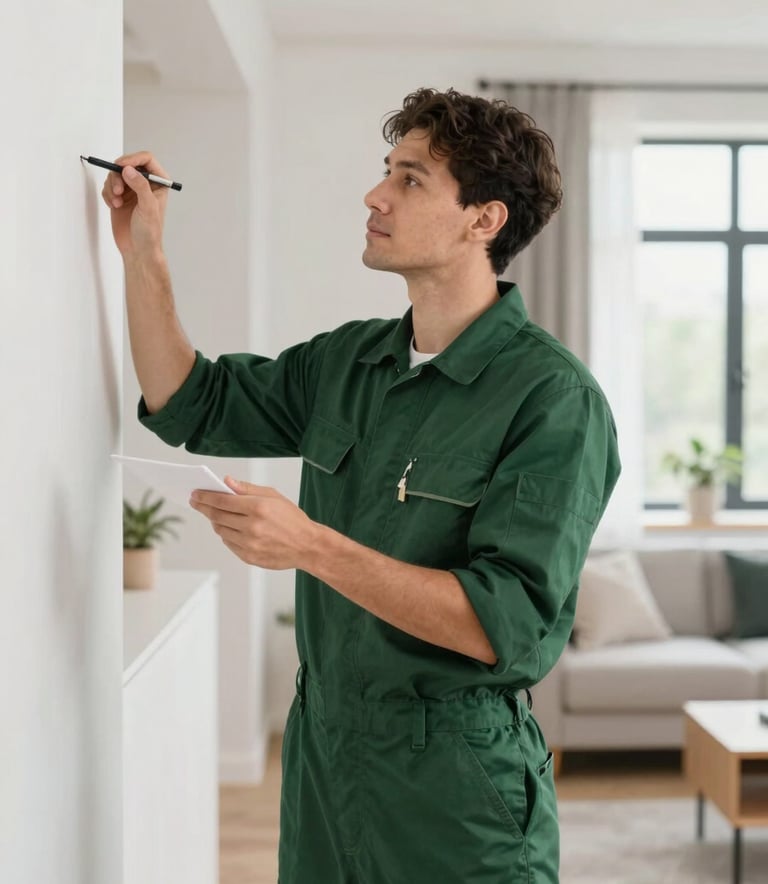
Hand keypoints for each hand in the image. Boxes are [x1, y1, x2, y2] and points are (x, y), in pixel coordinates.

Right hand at [100, 150, 169, 258]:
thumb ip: (140, 186)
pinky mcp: (119, 197)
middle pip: (127, 164)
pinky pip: (108, 186)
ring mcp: (132, 190)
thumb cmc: (149, 232)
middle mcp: (145, 184)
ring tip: (116, 202)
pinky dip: (107, 194)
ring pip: (115, 174)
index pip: (146, 159)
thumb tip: (128, 169)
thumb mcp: (148, 207)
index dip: (132, 159)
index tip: (121, 167)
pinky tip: (113, 206)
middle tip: (118, 190)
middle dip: (118, 175)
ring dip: (112, 186)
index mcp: (159, 183)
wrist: (138, 250)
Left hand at [189, 477, 320, 569]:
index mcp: (258, 508)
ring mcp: (249, 544)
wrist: (307, 546)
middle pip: (217, 516)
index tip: (196, 493)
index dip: (206, 496)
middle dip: (203, 507)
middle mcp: (252, 527)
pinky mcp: (248, 557)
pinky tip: (230, 528)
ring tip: (215, 514)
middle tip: (196, 502)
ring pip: (221, 530)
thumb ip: (248, 489)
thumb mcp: (274, 496)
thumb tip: (227, 482)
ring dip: (215, 521)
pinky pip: (229, 543)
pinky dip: (226, 534)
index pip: (222, 501)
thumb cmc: (292, 519)